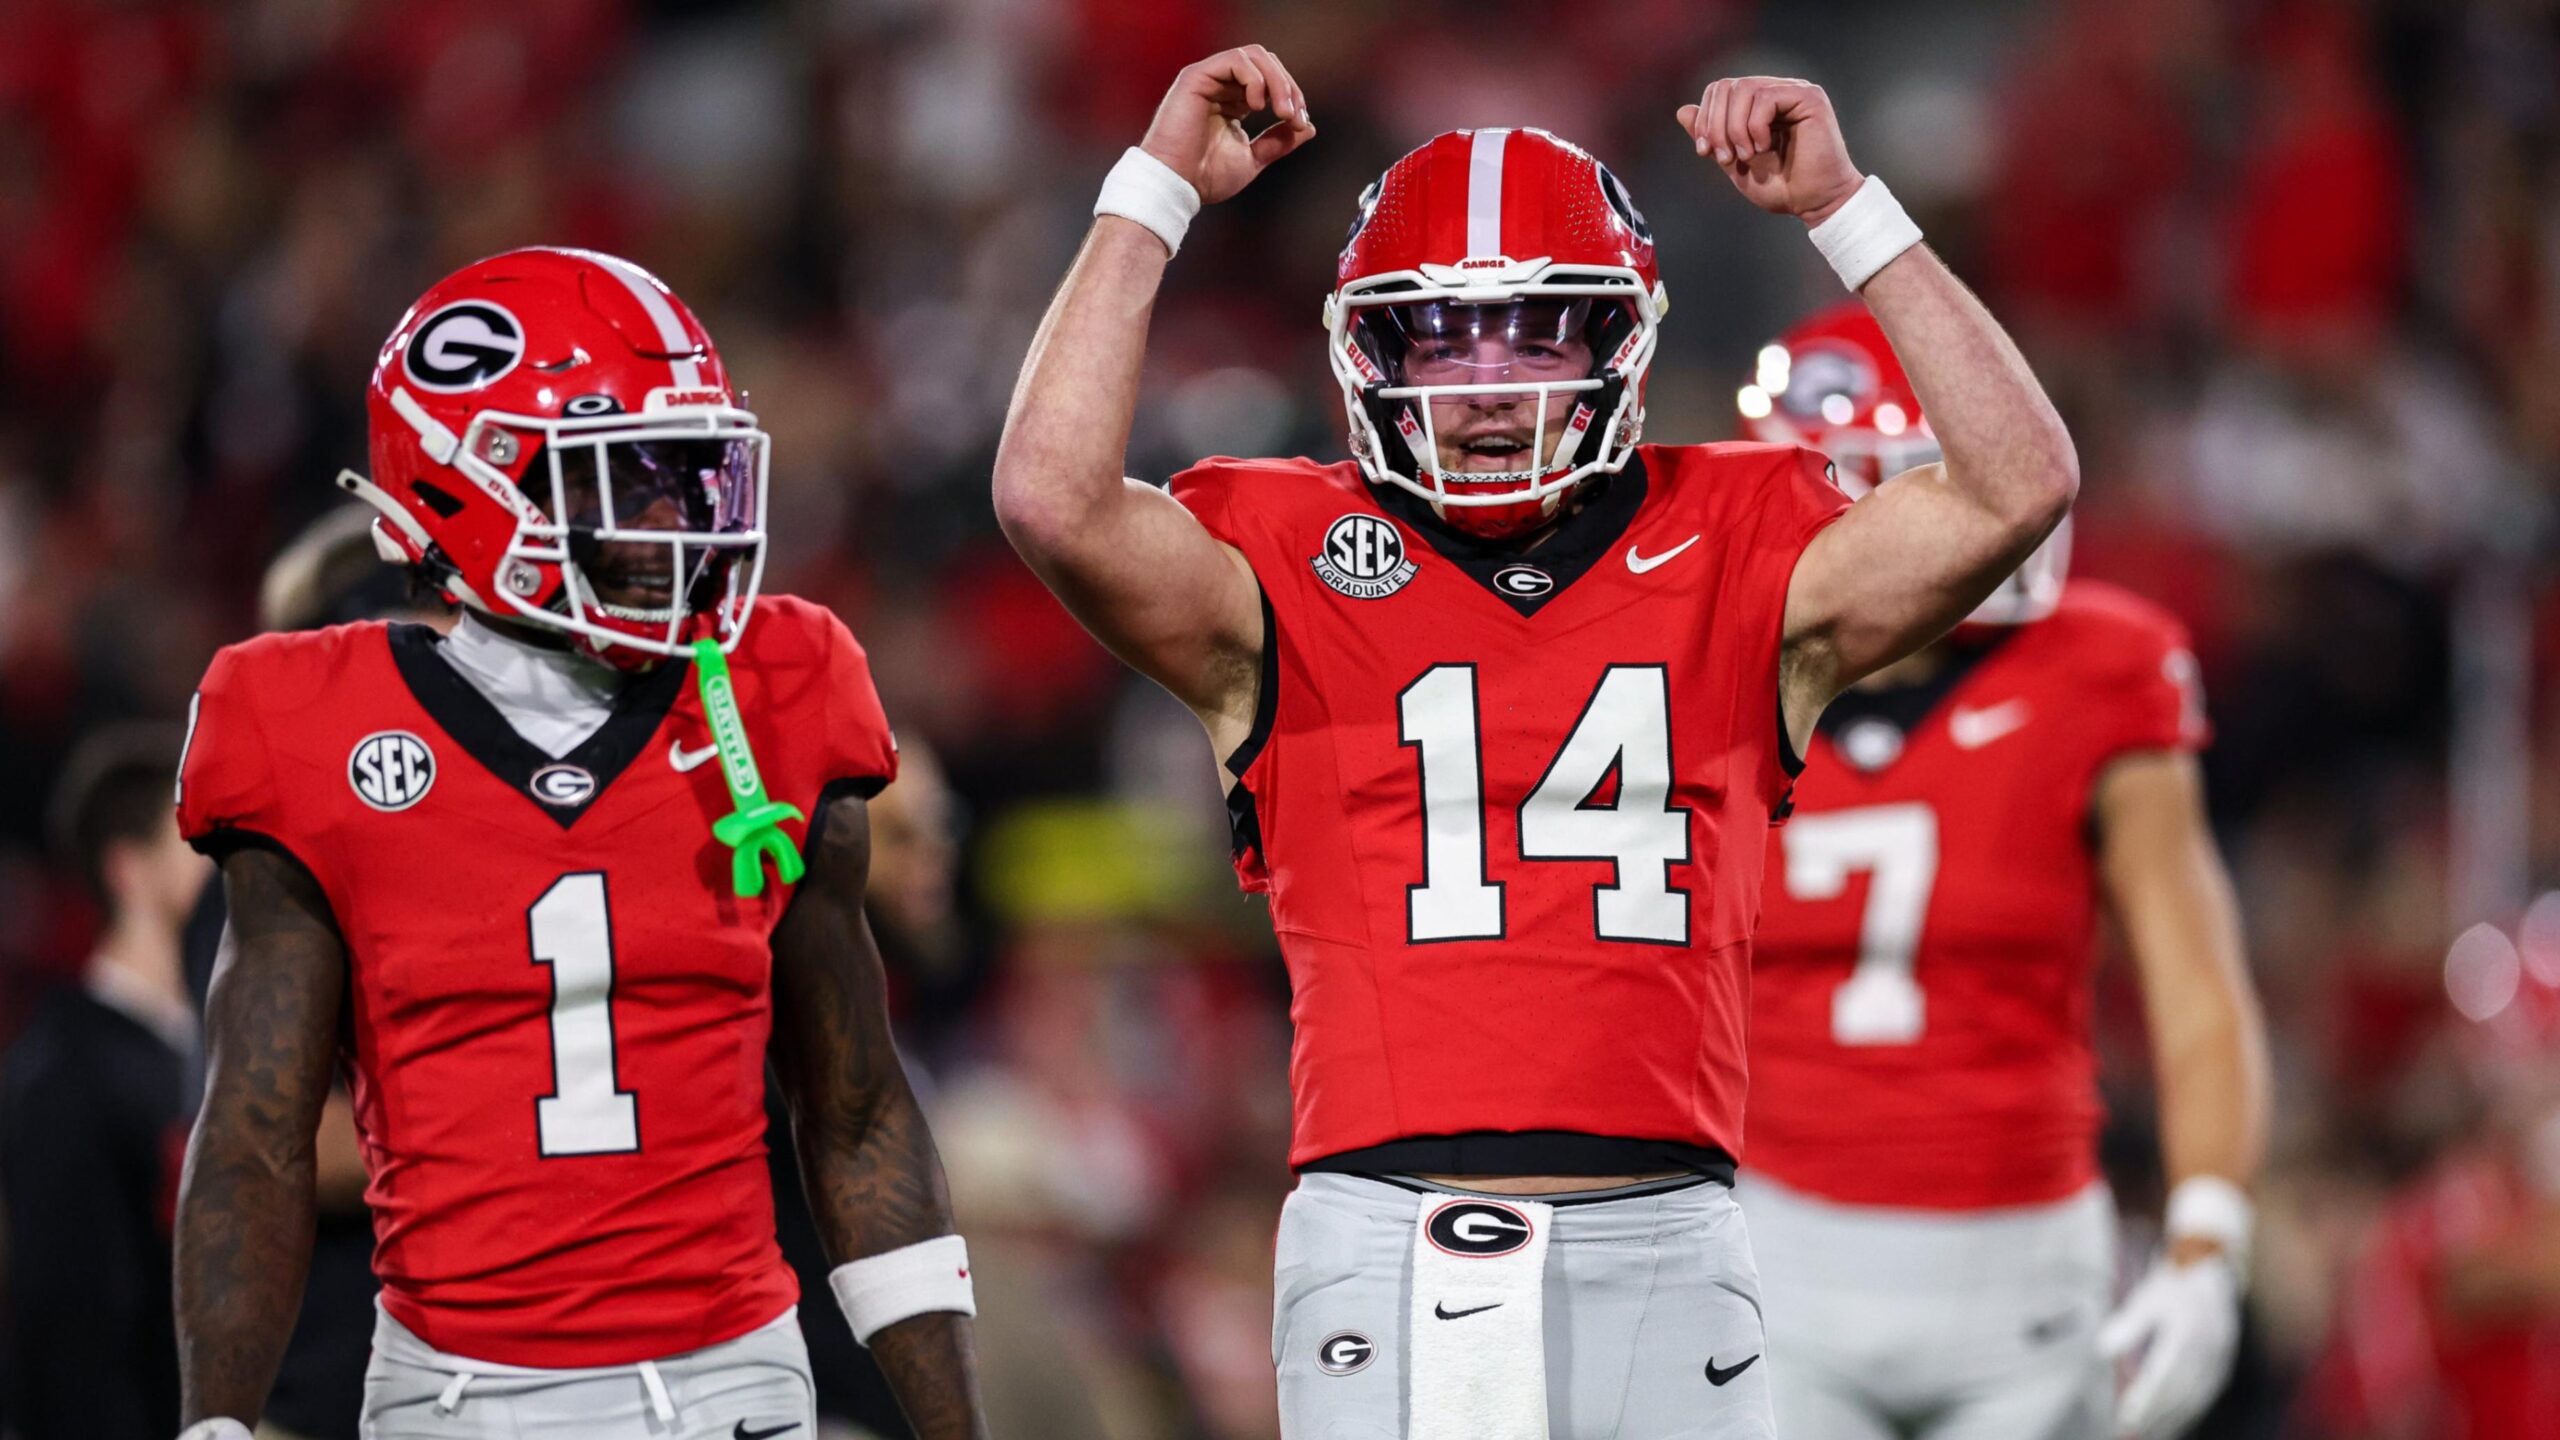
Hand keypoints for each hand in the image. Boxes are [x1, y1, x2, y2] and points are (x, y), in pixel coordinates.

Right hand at [1139, 45, 1315, 206]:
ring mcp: (1209, 78)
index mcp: (1233, 100)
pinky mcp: (1197, 76)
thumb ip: (1278, 141)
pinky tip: (1256, 106)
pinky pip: (1236, 59)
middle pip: (1266, 62)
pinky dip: (1256, 79)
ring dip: (1277, 81)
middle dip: (1288, 87)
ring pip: (1255, 56)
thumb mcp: (1253, 158)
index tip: (1300, 124)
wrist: (1177, 185)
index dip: (1292, 97)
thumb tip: (1308, 127)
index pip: (1271, 79)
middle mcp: (1221, 84)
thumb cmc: (1205, 177)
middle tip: (1294, 116)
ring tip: (1282, 111)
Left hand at [1676, 77, 1861, 225]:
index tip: (1705, 152)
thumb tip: (1682, 110)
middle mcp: (1777, 91)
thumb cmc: (1780, 186)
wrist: (1814, 203)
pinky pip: (1766, 98)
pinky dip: (1755, 126)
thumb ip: (1712, 136)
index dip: (1704, 119)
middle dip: (1715, 125)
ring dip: (1735, 129)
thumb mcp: (1733, 160)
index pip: (1719, 90)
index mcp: (1759, 104)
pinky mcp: (1809, 98)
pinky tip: (1764, 147)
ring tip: (1746, 156)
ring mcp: (1794, 91)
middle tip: (1724, 158)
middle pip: (1727, 86)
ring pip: (1744, 90)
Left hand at [2097, 1252, 2241, 1439]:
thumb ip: (2128, 1325)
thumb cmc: (2171, 1286)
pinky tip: (2175, 1423)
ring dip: (2173, 1419)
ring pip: (2195, 1398)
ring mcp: (2219, 1359)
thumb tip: (2103, 1350)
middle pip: (2180, 1392)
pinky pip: (2207, 1395)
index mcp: (2186, 1334)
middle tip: (2132, 1431)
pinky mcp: (2224, 1365)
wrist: (2209, 1270)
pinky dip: (2190, 1412)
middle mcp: (2207, 1351)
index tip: (2126, 1415)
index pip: (2163, 1375)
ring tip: (2151, 1433)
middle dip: (2156, 1416)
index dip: (2145, 1399)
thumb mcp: (2146, 1298)